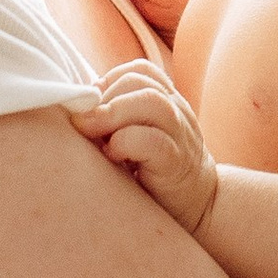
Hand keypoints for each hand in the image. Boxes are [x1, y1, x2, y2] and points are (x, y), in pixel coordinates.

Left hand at [67, 59, 219, 236]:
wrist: (202, 207)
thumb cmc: (156, 172)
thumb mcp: (138, 137)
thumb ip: (116, 120)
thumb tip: (75, 111)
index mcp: (168, 101)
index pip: (139, 71)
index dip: (109, 81)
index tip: (91, 107)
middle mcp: (177, 112)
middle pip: (140, 81)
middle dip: (104, 97)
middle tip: (82, 123)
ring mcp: (181, 135)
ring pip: (151, 102)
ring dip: (112, 114)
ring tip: (92, 134)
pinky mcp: (177, 162)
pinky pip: (153, 141)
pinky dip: (125, 142)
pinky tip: (113, 156)